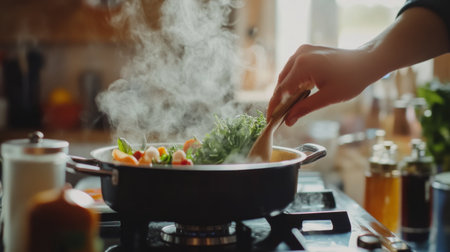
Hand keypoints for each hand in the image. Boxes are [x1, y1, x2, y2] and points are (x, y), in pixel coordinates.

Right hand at [267, 44, 384, 125]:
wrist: (367, 61)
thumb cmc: (351, 79)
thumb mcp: (327, 98)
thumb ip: (304, 109)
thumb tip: (288, 121)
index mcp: (303, 65)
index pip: (281, 90)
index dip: (274, 106)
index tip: (270, 119)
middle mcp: (299, 55)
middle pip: (282, 81)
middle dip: (280, 99)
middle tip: (279, 117)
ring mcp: (303, 50)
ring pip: (286, 75)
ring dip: (286, 90)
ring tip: (287, 108)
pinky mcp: (307, 50)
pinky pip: (294, 68)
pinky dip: (293, 81)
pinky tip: (297, 94)